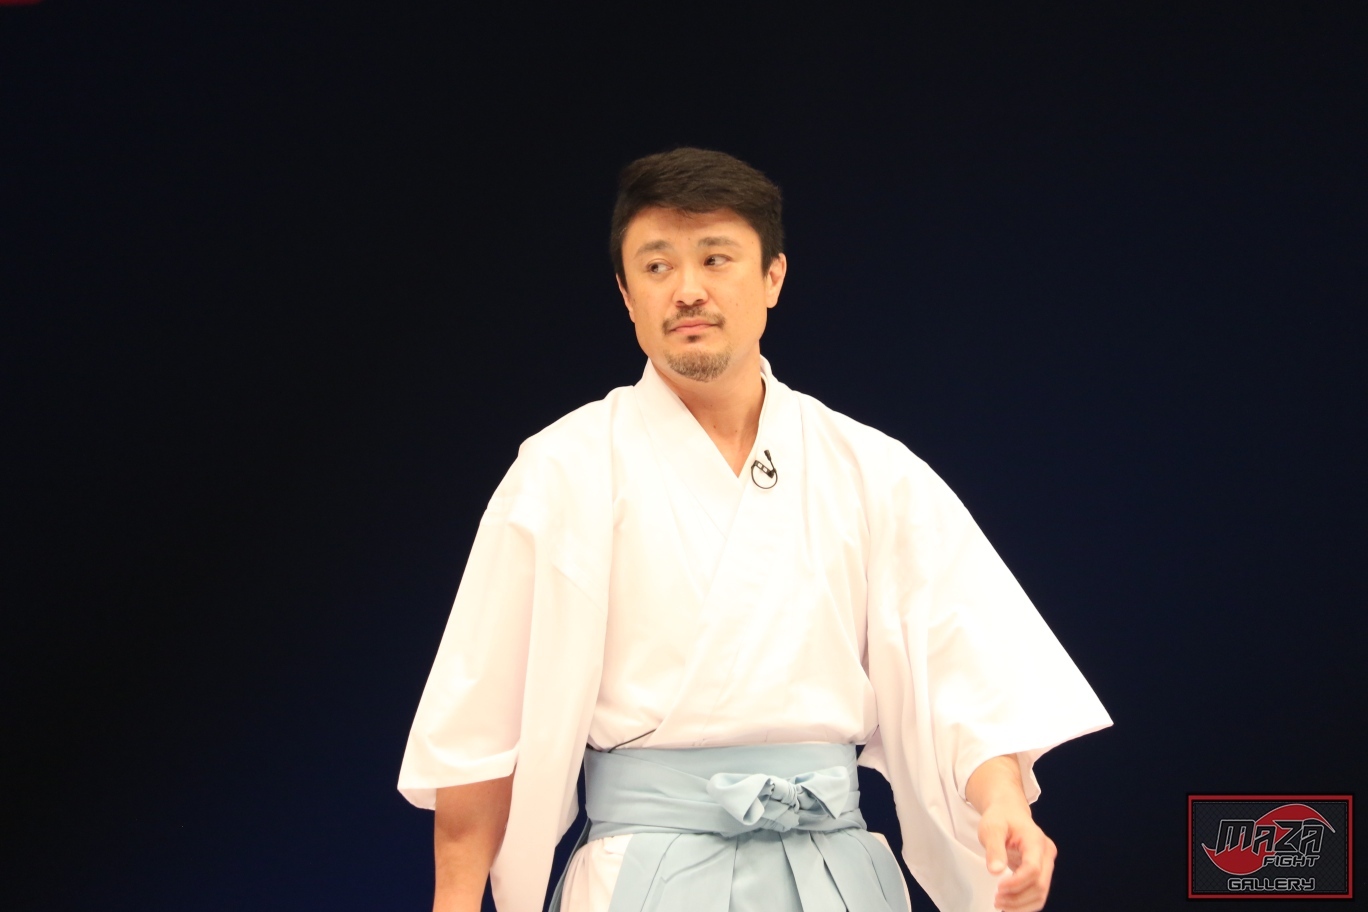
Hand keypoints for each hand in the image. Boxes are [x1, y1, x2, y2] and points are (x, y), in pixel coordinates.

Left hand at [965, 754, 1056, 911]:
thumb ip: (994, 848)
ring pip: (1041, 893)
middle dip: (1018, 897)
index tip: (998, 887)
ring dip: (1022, 904)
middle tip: (996, 900)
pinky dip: (1025, 903)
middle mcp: (1046, 854)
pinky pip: (1038, 892)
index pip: (1033, 869)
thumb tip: (996, 871)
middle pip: (1040, 884)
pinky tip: (1009, 905)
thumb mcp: (991, 827)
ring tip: (1000, 904)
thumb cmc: (1000, 817)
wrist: (1008, 811)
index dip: (1017, 883)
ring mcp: (1046, 863)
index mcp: (1036, 840)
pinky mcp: (1041, 871)